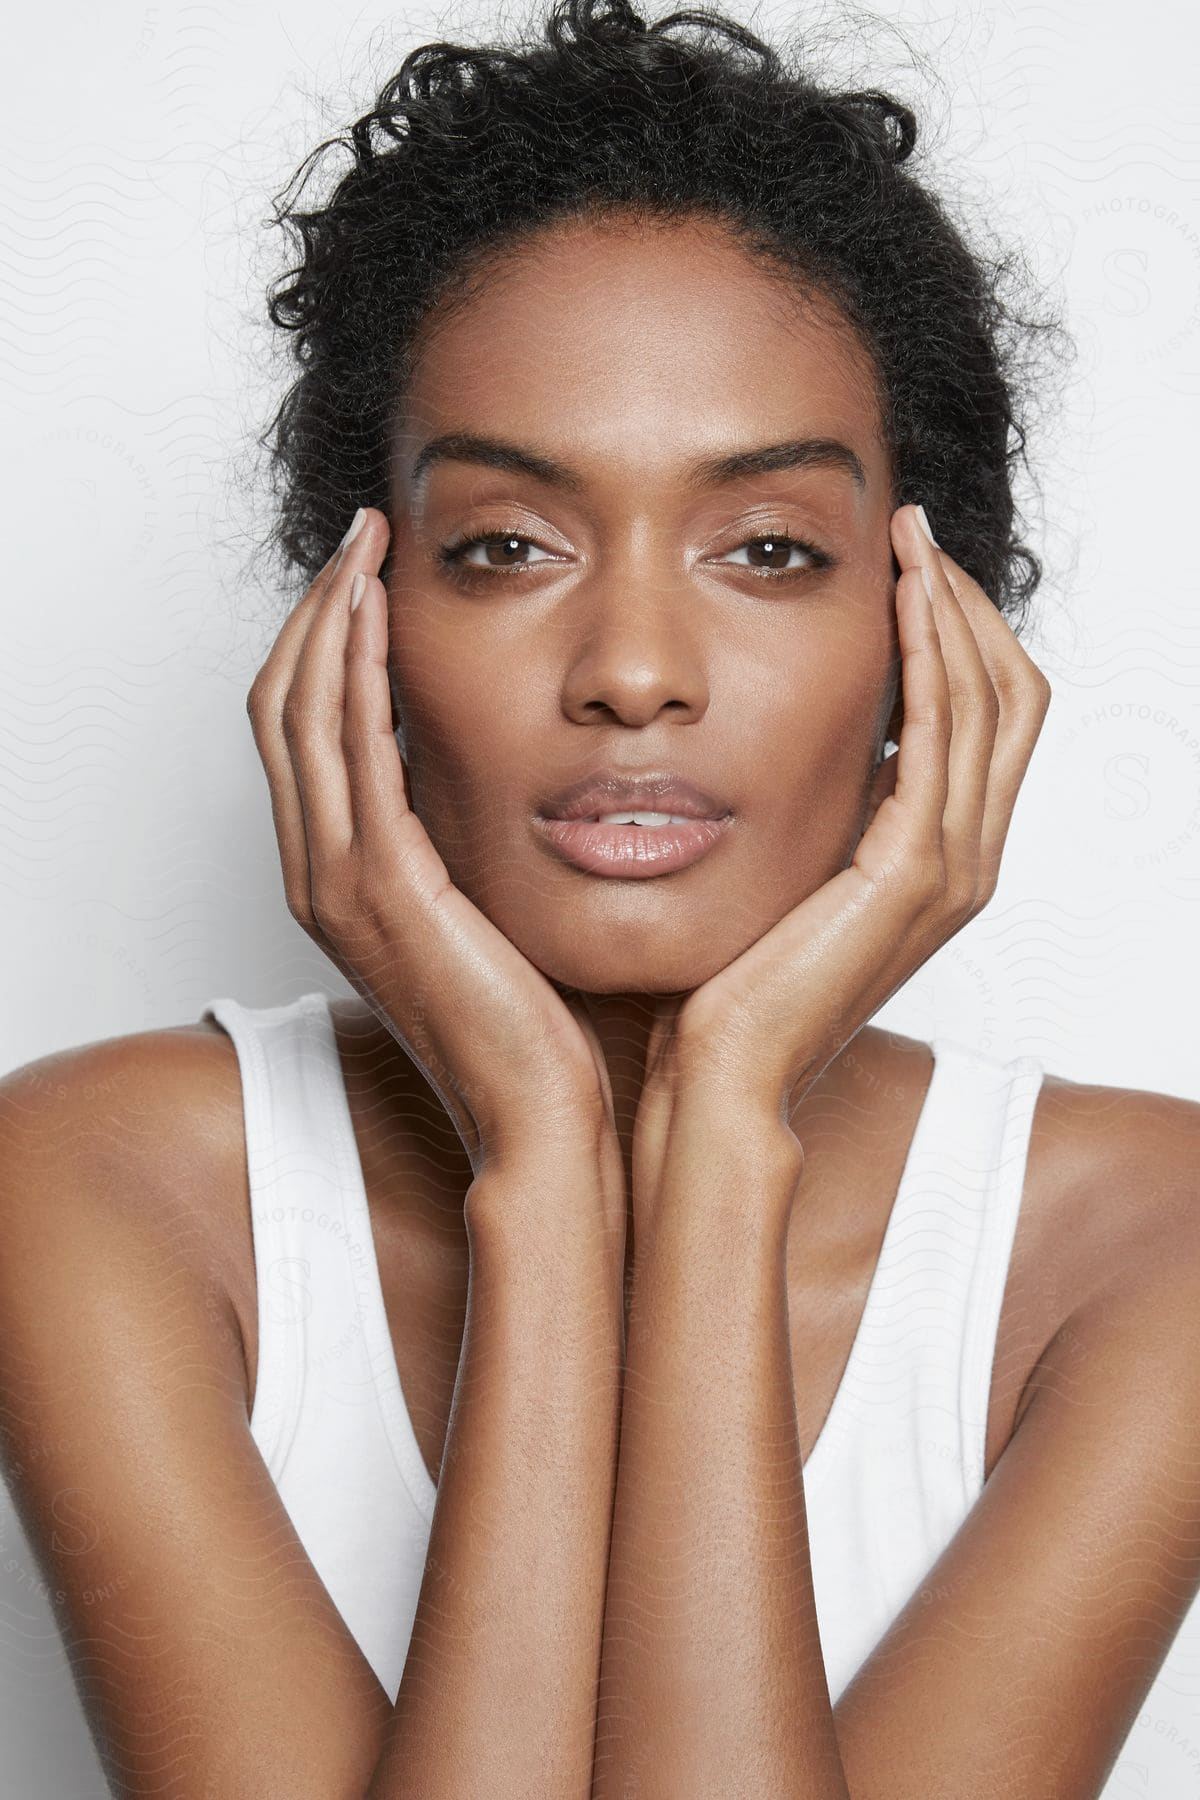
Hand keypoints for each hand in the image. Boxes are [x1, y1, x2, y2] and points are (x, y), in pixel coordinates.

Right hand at [245, 507, 621, 1189]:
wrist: (537, 1115)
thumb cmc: (528, 1025)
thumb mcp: (483, 911)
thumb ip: (460, 842)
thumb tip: (496, 771)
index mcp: (336, 880)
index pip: (301, 733)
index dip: (320, 645)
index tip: (366, 576)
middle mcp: (317, 875)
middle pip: (281, 707)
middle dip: (315, 610)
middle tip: (361, 537)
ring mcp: (337, 883)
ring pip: (302, 714)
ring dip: (330, 617)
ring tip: (368, 547)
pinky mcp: (382, 887)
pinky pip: (352, 749)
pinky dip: (357, 669)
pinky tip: (385, 610)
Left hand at [633, 502, 1051, 1166]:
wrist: (727, 1069)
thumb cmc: (740, 978)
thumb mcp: (798, 870)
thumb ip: (832, 810)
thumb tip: (814, 736)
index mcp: (946, 858)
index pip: (993, 716)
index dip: (963, 631)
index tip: (909, 565)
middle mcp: (969, 859)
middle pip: (1014, 694)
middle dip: (967, 602)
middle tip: (914, 533)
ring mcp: (952, 869)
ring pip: (992, 701)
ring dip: (951, 609)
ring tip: (908, 543)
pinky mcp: (914, 872)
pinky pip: (943, 734)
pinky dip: (931, 657)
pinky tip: (899, 601)